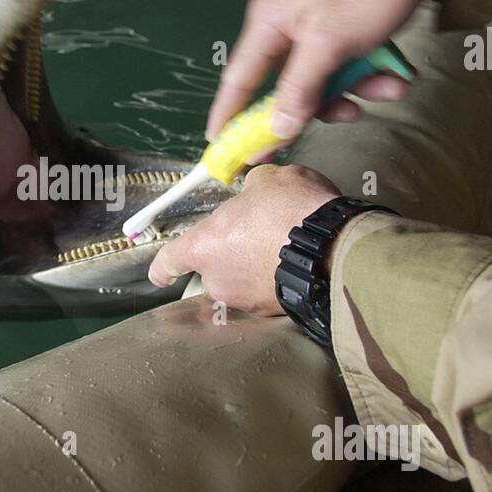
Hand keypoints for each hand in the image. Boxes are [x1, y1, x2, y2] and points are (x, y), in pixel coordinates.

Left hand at [148, 164, 341, 315]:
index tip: (158, 275)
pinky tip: (297, 261)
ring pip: (241, 281)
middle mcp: (218, 279)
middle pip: (212, 269)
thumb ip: (250, 189)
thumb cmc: (290, 209)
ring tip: (282, 245)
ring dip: (253, 268)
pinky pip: (267, 291)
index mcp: (204, 246)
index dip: (162, 267)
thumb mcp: (267, 180)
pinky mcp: (274, 312)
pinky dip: (275, 279)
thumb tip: (254, 193)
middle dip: (228, 255)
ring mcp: (246, 300)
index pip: (170, 260)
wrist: (333, 247)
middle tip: (253, 235)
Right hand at [207, 0, 443, 143]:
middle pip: (289, 86)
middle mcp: (286, 26)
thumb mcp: (328, 44)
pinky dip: (370, 75)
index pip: (238, 79)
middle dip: (321, 103)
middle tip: (344, 116)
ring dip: (356, 89)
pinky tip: (394, 73)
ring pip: (324, 80)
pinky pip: (347, 66)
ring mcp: (317, 27)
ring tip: (387, 85)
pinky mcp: (345, 28)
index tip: (219, 146)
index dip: (228, 114)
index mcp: (268, 22)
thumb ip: (298, 90)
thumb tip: (276, 130)